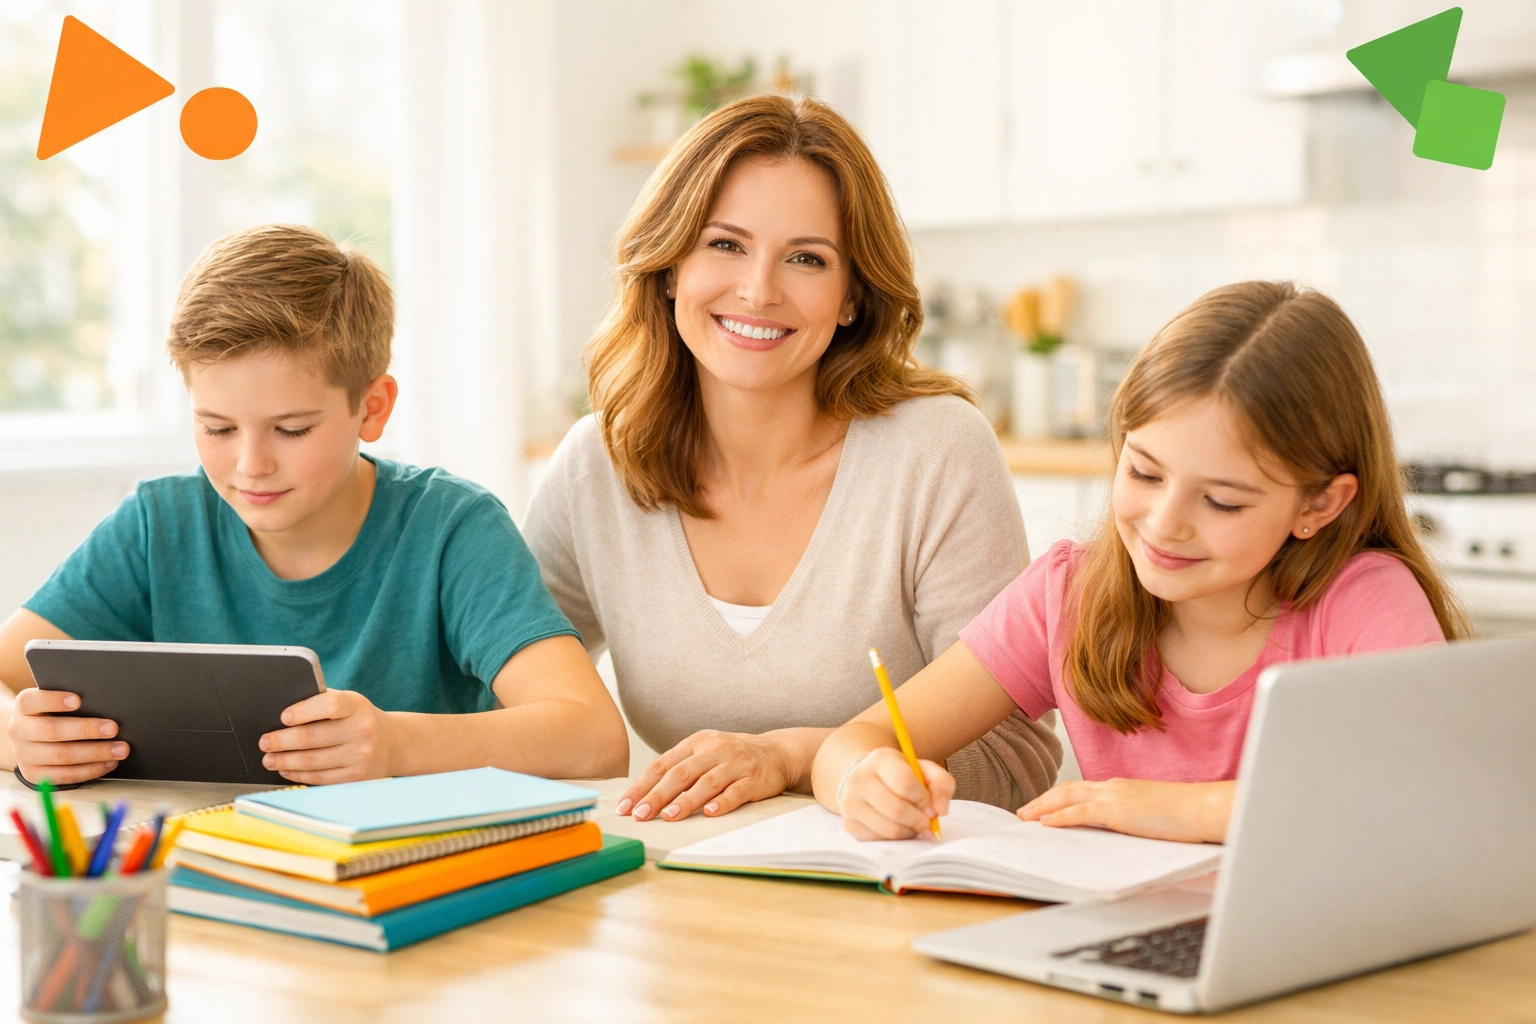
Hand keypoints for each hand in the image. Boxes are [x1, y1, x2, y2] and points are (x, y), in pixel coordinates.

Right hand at [7, 688, 126, 785]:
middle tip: (113, 729)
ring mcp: (24, 755)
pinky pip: (65, 775)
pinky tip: (109, 763)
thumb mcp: (55, 702)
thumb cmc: (52, 713)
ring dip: (95, 753)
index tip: (79, 700)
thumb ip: (72, 700)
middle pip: (52, 731)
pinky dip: (90, 770)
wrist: (30, 737)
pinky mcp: (34, 775)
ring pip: (61, 756)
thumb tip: (105, 704)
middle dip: (86, 730)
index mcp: (24, 707)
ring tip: (120, 749)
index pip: (31, 701)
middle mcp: (19, 731)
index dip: (54, 700)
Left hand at [260, 689, 396, 783]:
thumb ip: (322, 703)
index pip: (329, 705)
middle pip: (312, 737)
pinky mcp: (356, 777)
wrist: (394, 744)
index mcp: (357, 706)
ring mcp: (361, 756)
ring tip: (269, 759)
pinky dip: (298, 774)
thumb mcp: (350, 703)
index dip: (303, 711)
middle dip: (281, 741)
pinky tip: (286, 769)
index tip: (283, 717)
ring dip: (285, 760)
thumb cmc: (359, 720)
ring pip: (312, 761)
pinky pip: (320, 778)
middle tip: (264, 742)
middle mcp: (362, 731)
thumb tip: (282, 716)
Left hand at [617, 730, 794, 821]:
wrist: (776, 752)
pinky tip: (710, 813)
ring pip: (707, 782)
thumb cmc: (731, 757)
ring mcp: (735, 763)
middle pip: (681, 773)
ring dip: (686, 800)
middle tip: (641, 814)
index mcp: (696, 742)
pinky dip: (723, 802)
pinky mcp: (754, 778)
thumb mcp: (703, 753)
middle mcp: (714, 750)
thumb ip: (679, 769)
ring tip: (670, 816)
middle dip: (658, 795)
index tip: (626, 806)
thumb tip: (643, 795)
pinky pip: (736, 791)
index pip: (662, 765)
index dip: (642, 786)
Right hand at [836, 747, 952, 840]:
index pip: (905, 784)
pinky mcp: (850, 824)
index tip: (930, 805)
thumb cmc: (900, 775)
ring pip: (890, 829)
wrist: (865, 778)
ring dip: (910, 831)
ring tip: (914, 822)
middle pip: (897, 810)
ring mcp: (851, 803)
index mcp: (880, 760)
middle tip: (927, 820)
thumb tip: (940, 811)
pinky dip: (897, 838)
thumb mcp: (923, 769)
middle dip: (920, 820)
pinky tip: (899, 826)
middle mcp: (860, 779)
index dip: (923, 799)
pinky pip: (881, 840)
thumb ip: (941, 784)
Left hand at [1017, 779, 1233, 843]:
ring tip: (1027, 817)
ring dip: (1044, 807)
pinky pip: (1081, 813)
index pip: (1081, 789)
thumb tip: (1120, 828)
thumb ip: (1132, 815)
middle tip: (1024, 812)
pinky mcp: (1118, 811)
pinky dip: (1060, 817)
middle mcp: (1113, 787)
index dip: (1059, 797)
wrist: (1205, 807)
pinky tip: (1046, 824)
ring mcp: (1115, 797)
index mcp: (1121, 787)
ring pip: (1068, 797)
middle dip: (1043, 800)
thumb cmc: (1187, 813)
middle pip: (1068, 790)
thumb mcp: (1152, 812)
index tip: (1044, 806)